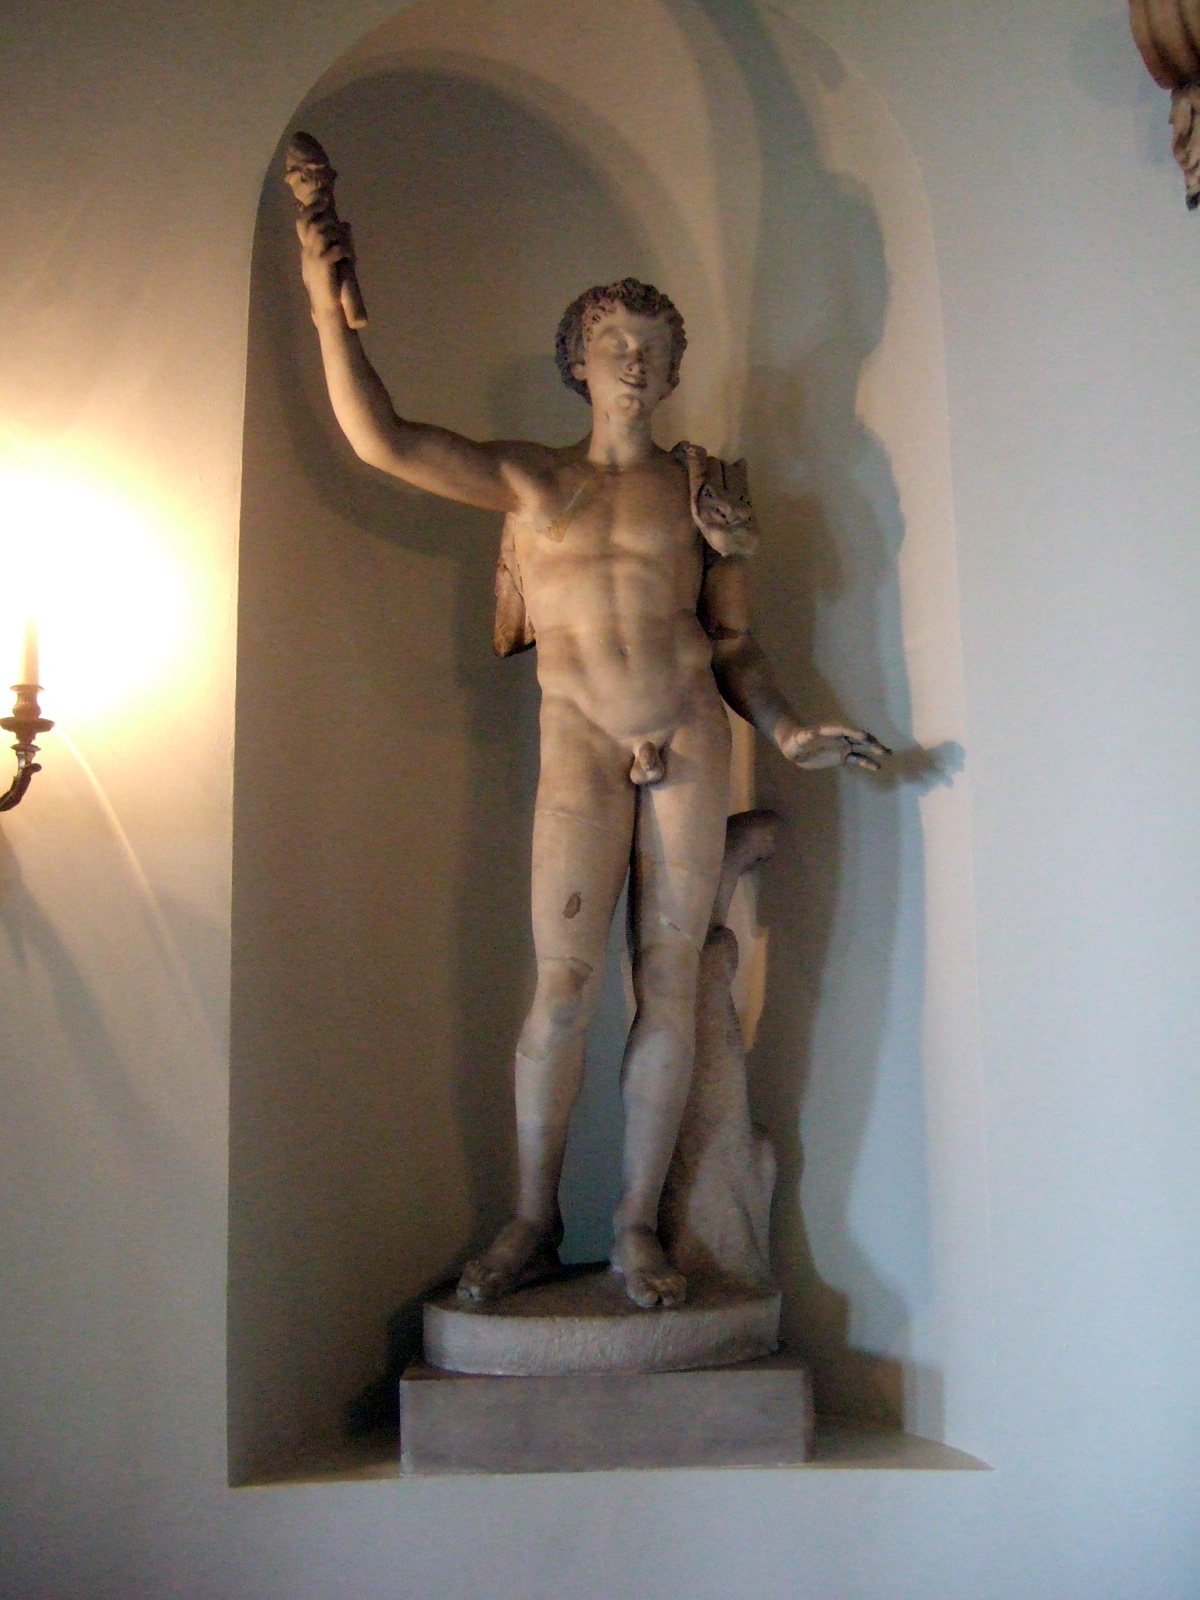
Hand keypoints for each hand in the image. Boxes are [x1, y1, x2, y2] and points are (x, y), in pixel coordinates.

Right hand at [296, 199, 349, 317]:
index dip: (312, 207)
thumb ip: (337, 242)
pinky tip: (348, 257)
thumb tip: (347, 224)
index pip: (303, 221)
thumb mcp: (332, 260)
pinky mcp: (323, 265)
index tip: (323, 197)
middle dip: (326, 217)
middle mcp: (307, 251)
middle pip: (313, 224)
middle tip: (337, 220)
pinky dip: (344, 250)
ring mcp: (313, 258)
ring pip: (324, 233)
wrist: (327, 308)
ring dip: (338, 236)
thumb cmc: (331, 286)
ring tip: (346, 245)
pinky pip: (334, 249)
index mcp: (307, 249)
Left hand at [775, 716, 890, 771]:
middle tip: (882, 748)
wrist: (795, 748)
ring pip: (861, 747)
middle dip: (870, 742)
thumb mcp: (798, 738)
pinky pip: (857, 759)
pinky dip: (866, 762)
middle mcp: (840, 737)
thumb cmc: (794, 741)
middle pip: (858, 737)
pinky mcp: (842, 756)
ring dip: (874, 749)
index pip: (845, 730)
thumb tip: (810, 732)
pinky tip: (877, 767)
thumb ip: (805, 736)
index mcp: (830, 730)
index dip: (854, 732)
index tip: (865, 736)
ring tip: (887, 753)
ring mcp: (843, 746)